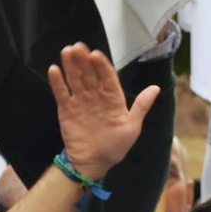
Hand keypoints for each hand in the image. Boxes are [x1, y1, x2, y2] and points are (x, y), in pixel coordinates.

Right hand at [47, 43, 158, 180]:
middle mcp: (96, 97)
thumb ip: (141, 107)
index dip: (102, 66)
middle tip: (78, 47)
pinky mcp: (66, 110)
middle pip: (89, 74)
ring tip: (67, 52)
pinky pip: (61, 94)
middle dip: (84, 61)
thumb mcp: (132, 128)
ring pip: (75, 80)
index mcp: (113, 99)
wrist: (93, 164)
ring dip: (71, 66)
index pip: (108, 77)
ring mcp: (80, 102)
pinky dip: (57, 82)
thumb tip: (156, 88)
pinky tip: (54, 70)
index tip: (95, 54)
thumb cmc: (115, 148)